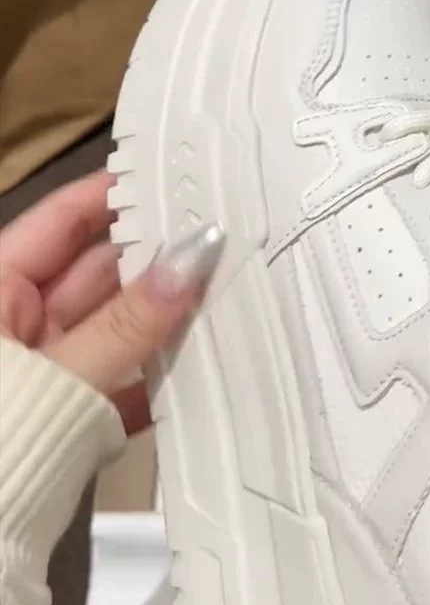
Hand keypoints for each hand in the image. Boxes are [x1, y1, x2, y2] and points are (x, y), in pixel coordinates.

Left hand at [0, 170, 223, 433]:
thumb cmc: (0, 426)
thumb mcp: (58, 367)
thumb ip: (131, 319)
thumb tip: (198, 255)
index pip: (62, 220)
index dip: (115, 194)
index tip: (175, 179)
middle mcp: (25, 319)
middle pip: (102, 273)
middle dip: (158, 260)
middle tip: (224, 242)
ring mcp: (56, 365)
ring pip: (122, 327)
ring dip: (169, 319)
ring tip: (231, 294)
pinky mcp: (81, 407)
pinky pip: (127, 377)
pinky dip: (163, 374)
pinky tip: (210, 362)